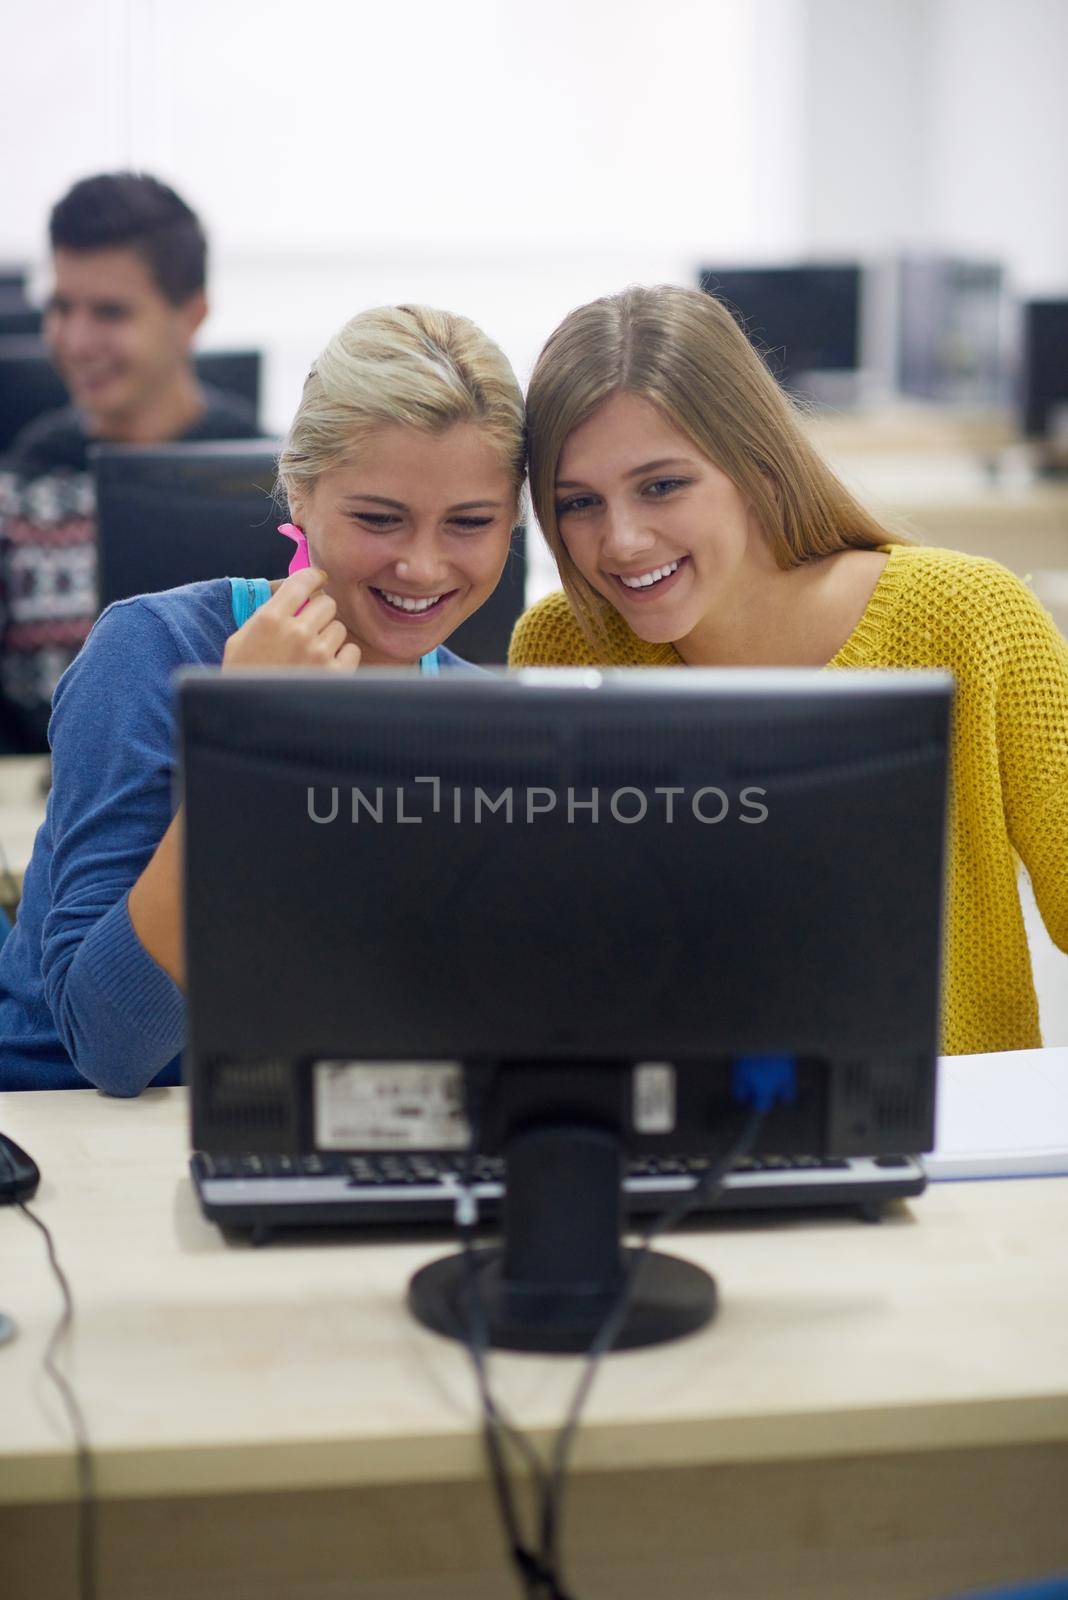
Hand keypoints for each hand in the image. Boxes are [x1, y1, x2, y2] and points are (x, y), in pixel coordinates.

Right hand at [222, 569, 360, 671]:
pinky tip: (326, 667)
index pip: (302, 580)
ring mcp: (318, 653)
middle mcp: (296, 631)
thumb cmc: (243, 679)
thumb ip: (264, 613)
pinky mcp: (335, 674)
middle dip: (320, 613)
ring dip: (329, 637)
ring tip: (313, 654)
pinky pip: (351, 651)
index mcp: (270, 619)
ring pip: (339, 628)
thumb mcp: (239, 640)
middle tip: (311, 627)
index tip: (319, 580)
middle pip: (327, 603)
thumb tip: (290, 591)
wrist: (253, 720)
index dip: (314, 577)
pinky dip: (342, 657)